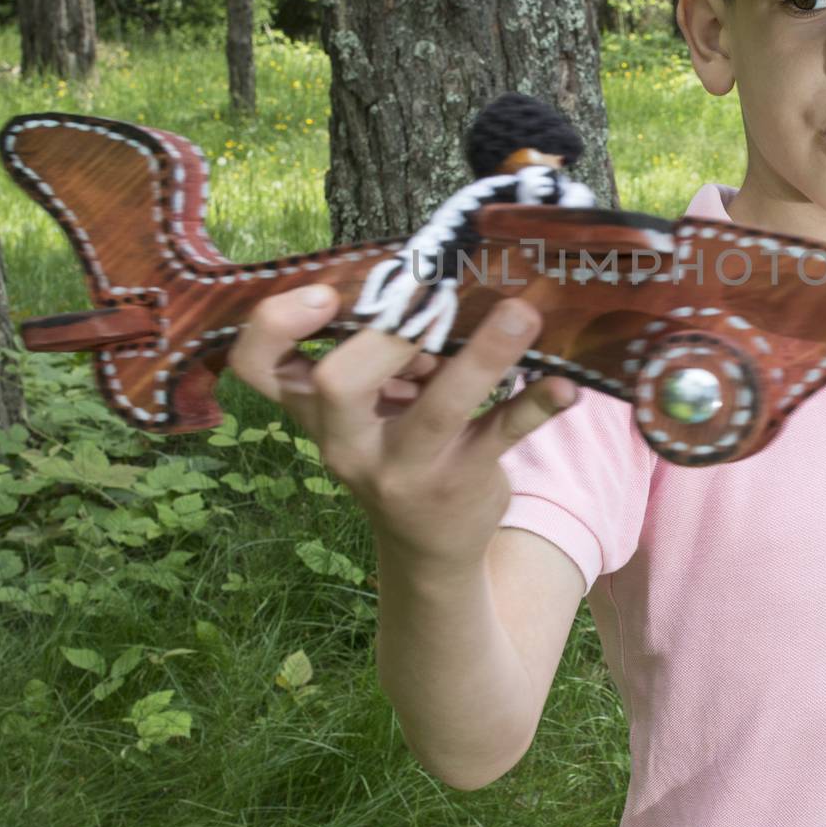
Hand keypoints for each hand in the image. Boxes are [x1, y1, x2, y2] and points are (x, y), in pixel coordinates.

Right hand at [228, 285, 578, 572]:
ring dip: (481, 357)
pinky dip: (537, 406)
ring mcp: (405, 468)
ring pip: (436, 409)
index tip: (321, 292)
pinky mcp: (462, 480)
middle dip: (384, 335)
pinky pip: (501, 435)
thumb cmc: (397, 446)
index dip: (275, 325)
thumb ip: (385, 353)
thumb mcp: (371, 408)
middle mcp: (348, 442)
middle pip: (336, 384)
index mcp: (314, 412)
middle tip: (429, 292)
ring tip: (520, 313)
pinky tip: (566, 386)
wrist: (429, 546)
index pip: (259, 366)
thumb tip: (438, 280)